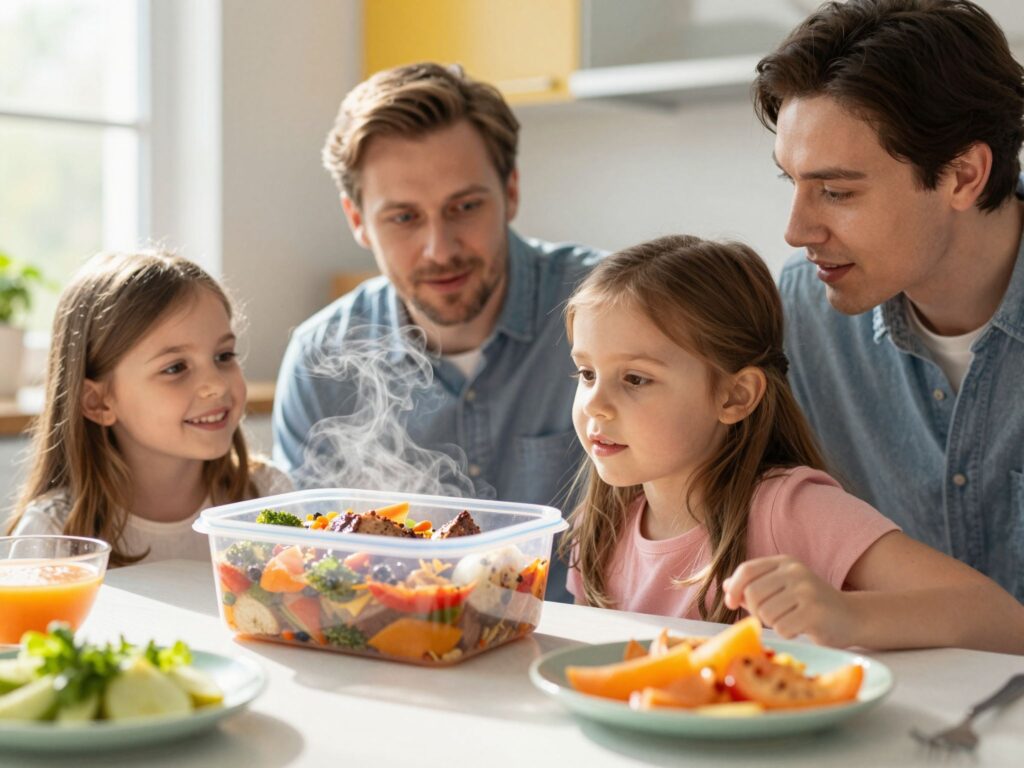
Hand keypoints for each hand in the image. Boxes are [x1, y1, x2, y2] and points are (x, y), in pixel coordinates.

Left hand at [722, 555, 855, 647]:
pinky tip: (801, 628)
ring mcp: (806, 590)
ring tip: (790, 620)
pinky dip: (787, 633)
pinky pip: (782, 628)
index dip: (734, 588)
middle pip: (753, 593)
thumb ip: (755, 586)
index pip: (747, 570)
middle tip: (771, 617)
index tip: (732, 603)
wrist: (852, 617)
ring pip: (766, 613)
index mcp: (784, 563)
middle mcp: (795, 572)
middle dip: (756, 611)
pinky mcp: (814, 612)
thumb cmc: (810, 605)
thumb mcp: (782, 589)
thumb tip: (725, 587)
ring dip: (773, 623)